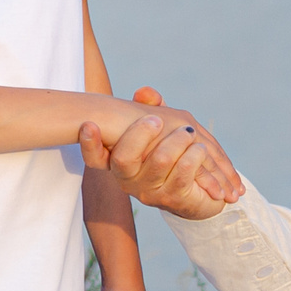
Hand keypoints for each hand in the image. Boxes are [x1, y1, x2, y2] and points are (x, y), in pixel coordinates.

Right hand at [80, 89, 242, 216]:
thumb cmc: (175, 153)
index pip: (94, 158)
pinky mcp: (174, 198)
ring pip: (161, 159)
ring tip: (189, 132)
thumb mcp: (164, 128)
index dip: (89, 144)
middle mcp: (128, 180)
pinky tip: (200, 149)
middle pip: (124, 157)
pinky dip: (195, 154)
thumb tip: (144, 92)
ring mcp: (150, 191)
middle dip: (141, 132)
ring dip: (179, 140)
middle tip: (157, 119)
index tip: (89, 125)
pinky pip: (184, 170)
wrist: (201, 190)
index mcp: (119, 161)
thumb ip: (152, 108)